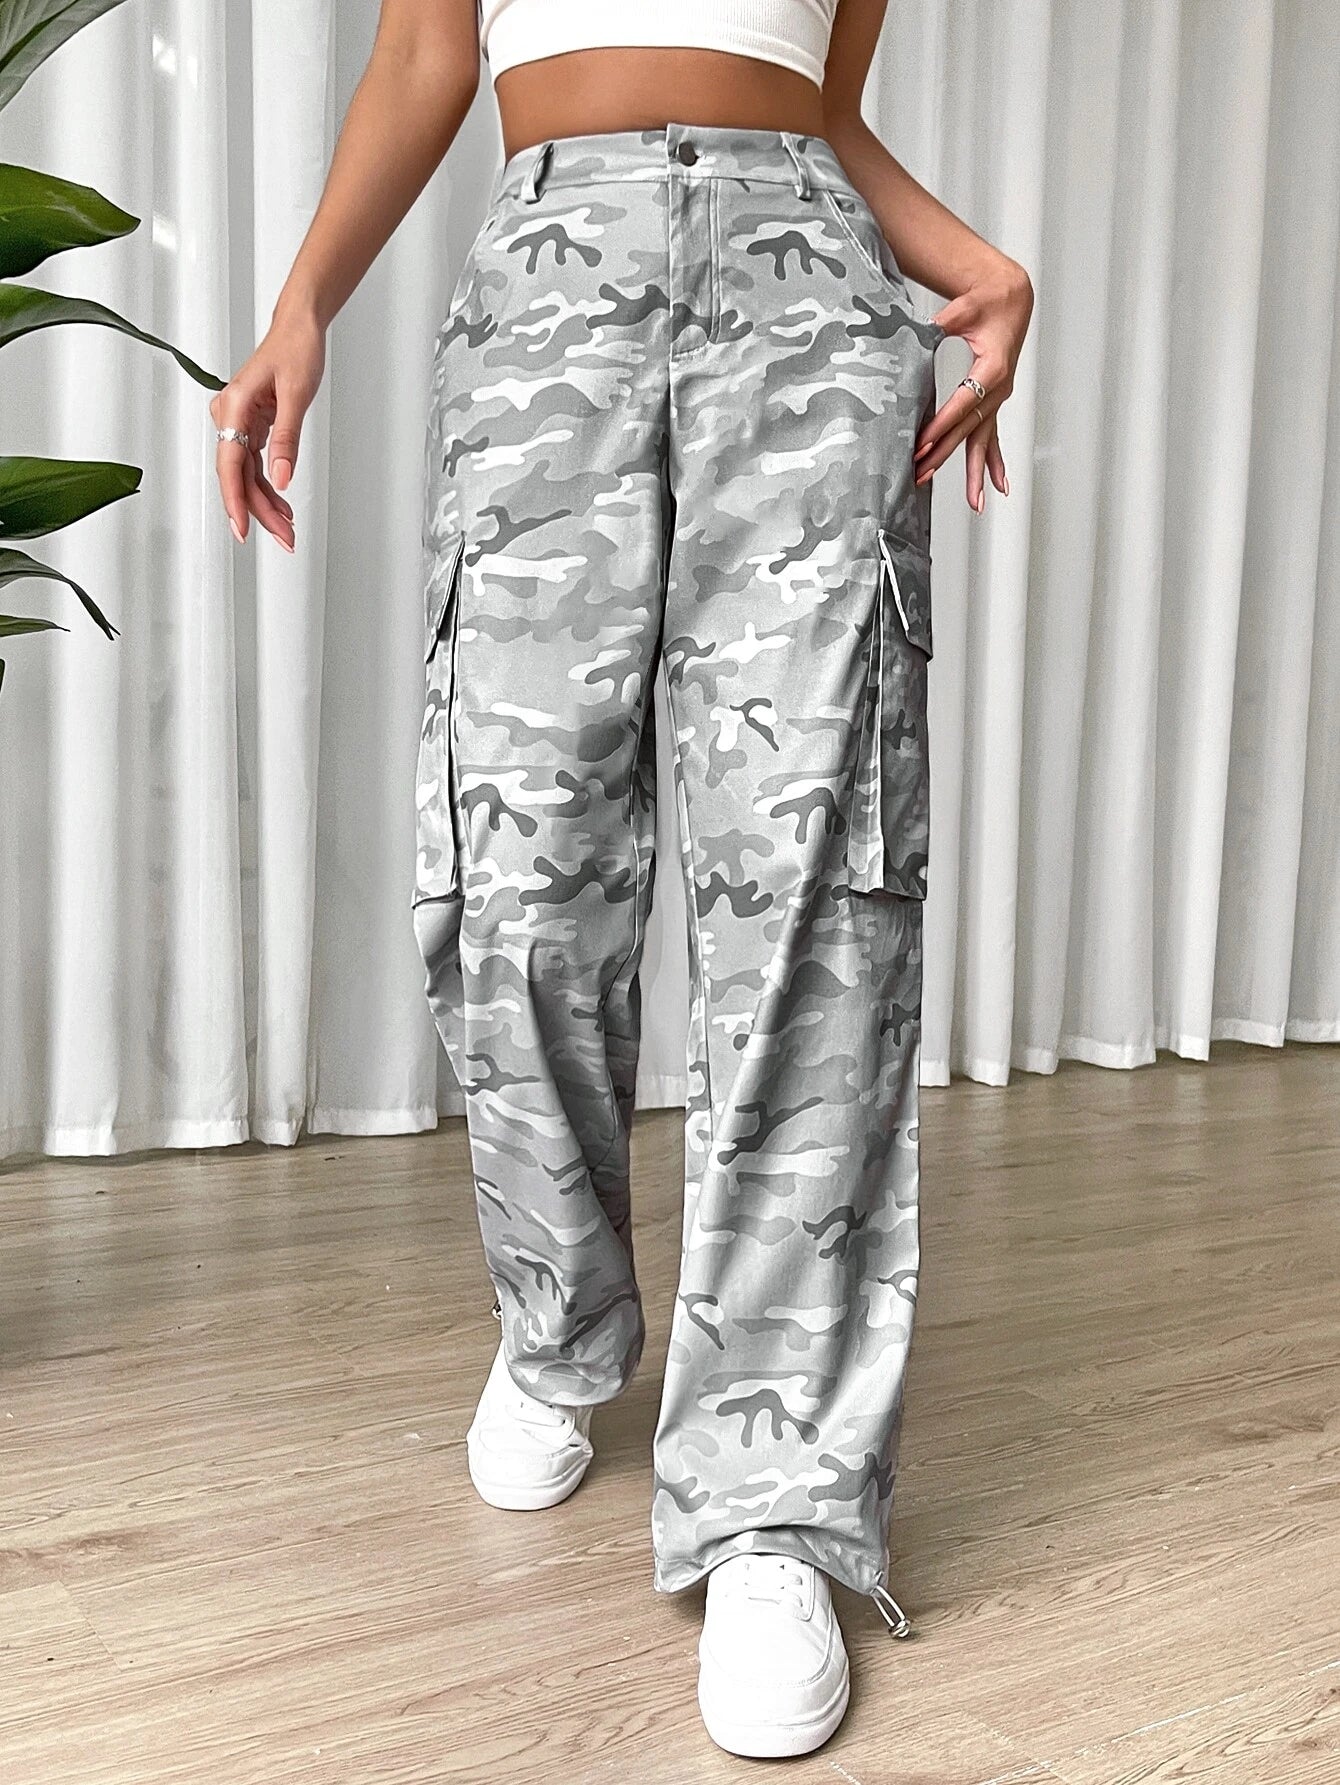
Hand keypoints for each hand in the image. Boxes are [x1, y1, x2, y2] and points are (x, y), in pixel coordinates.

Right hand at [209, 305, 325, 552]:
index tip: (242, 528)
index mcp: (234, 405)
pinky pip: (256, 464)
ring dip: (267, 504)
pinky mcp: (253, 425)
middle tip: (284, 538)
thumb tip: (282, 477)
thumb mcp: (297, 394)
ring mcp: (240, 422)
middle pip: (240, 476)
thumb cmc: (295, 349)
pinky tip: (282, 506)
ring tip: (287, 529)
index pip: (230, 464)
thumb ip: (287, 438)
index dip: (236, 501)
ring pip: (248, 475)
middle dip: (261, 511)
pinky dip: (270, 487)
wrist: (299, 328)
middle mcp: (231, 416)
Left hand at [915, 256, 1033, 513]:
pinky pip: (994, 437)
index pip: (960, 404)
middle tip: (921, 475)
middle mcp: (999, 388)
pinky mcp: (995, 400)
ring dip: (976, 473)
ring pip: (983, 441)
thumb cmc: (986, 301)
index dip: (940, 427)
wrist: (1010, 298)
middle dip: (943, 454)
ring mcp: (999, 398)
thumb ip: (940, 324)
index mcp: (992, 368)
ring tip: (976, 504)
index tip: (921, 446)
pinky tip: (998, 486)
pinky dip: (995, 463)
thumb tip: (917, 333)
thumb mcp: (961, 310)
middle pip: (968, 429)